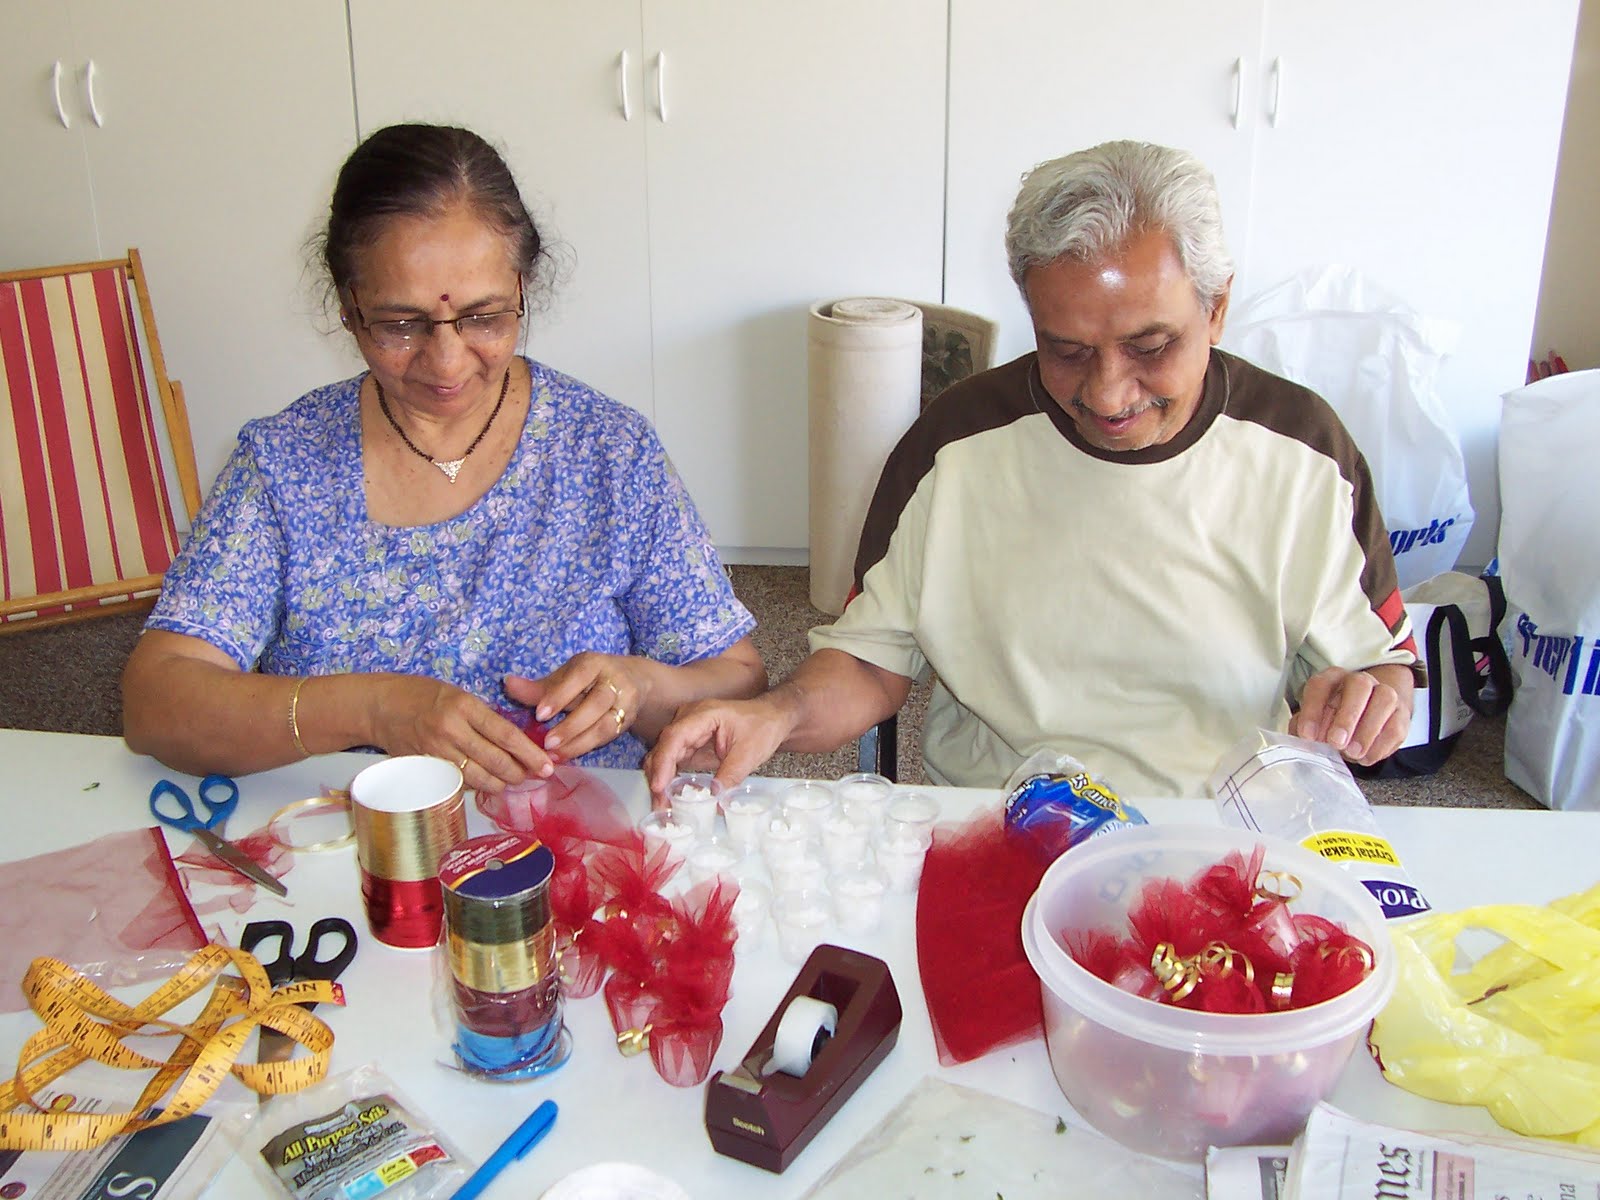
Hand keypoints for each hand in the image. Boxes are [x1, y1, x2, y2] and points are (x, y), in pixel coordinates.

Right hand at [370, 674, 551, 791]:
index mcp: (464, 706)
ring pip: (479, 778)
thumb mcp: (458, 695)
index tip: (547, 765)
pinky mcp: (425, 768)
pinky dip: (477, 786)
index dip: (529, 754)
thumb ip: (483, 717)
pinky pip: (459, 783)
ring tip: (512, 781)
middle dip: (520, 773)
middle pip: (496, 761)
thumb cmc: (422, 695)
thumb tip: (514, 741)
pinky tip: (486, 784)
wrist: (379, 707)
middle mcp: (451, 730)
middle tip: (534, 776)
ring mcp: (437, 752)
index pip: (506, 735)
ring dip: (501, 784)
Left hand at [504, 652, 648, 762]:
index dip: (560, 696)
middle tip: (547, 743)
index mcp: (593, 664)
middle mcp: (613, 680)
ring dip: (579, 742)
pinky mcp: (627, 720)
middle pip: (596, 703)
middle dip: (571, 725)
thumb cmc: (589, 679)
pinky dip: (585, 747)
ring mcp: (624, 702)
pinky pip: (608, 736)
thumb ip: (538, 687)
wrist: (634, 681)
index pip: (578, 677)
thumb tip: (507, 684)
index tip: (539, 714)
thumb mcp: (565, 678)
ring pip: (605, 724)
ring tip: (555, 755)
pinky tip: (566, 756)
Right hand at [643, 695, 794, 803]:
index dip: (664, 762)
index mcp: (703, 714)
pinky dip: (669, 778)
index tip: (659, 785)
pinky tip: (668, 796)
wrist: (772, 718)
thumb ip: (730, 776)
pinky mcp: (691, 742)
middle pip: (664, 747)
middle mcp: (689, 719)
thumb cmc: (763, 726)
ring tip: (661, 805)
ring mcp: (688, 730)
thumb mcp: (749, 753)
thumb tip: (715, 802)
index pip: (675, 737)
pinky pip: (674, 760)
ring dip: (660, 780)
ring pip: (664, 755)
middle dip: (658, 777)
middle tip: (659, 804)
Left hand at [1288, 665, 1413, 766]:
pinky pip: (1396, 725)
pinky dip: (1381, 745)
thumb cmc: (1333, 720)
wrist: (1367, 718)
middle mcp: (1361, 681)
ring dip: (1367, 730)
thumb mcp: (1314, 722)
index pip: (1321, 685)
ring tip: (1353, 753)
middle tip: (1336, 742)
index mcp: (1333, 678)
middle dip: (1347, 715)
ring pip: (1384, 700)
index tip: (1307, 735)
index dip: (1313, 710)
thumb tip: (1303, 741)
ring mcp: (1385, 694)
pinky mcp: (1401, 714)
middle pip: (1359, 685)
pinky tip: (1366, 757)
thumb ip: (1306, 728)